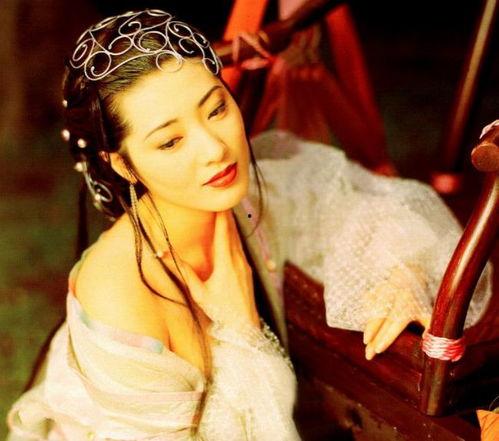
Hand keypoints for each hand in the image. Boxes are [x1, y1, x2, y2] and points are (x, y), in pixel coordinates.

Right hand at [167, 210, 258, 328]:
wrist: (244, 326)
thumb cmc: (220, 311)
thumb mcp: (199, 292)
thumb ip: (184, 272)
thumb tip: (165, 255)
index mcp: (226, 263)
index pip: (223, 233)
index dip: (221, 216)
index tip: (219, 202)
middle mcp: (238, 261)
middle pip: (232, 233)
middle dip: (227, 216)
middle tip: (222, 201)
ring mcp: (245, 266)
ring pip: (238, 241)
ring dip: (231, 227)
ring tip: (226, 214)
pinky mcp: (247, 272)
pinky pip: (240, 250)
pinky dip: (235, 239)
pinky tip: (232, 238)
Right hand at [362, 264, 430, 359]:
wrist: (413, 273)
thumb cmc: (421, 298)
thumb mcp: (429, 311)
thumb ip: (429, 326)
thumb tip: (428, 342)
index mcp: (408, 305)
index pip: (394, 324)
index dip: (385, 337)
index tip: (378, 349)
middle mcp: (394, 298)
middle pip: (381, 321)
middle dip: (373, 337)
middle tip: (368, 353)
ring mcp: (384, 292)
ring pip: (373, 311)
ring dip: (368, 327)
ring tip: (366, 341)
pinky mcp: (377, 287)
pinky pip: (369, 300)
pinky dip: (367, 311)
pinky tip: (365, 322)